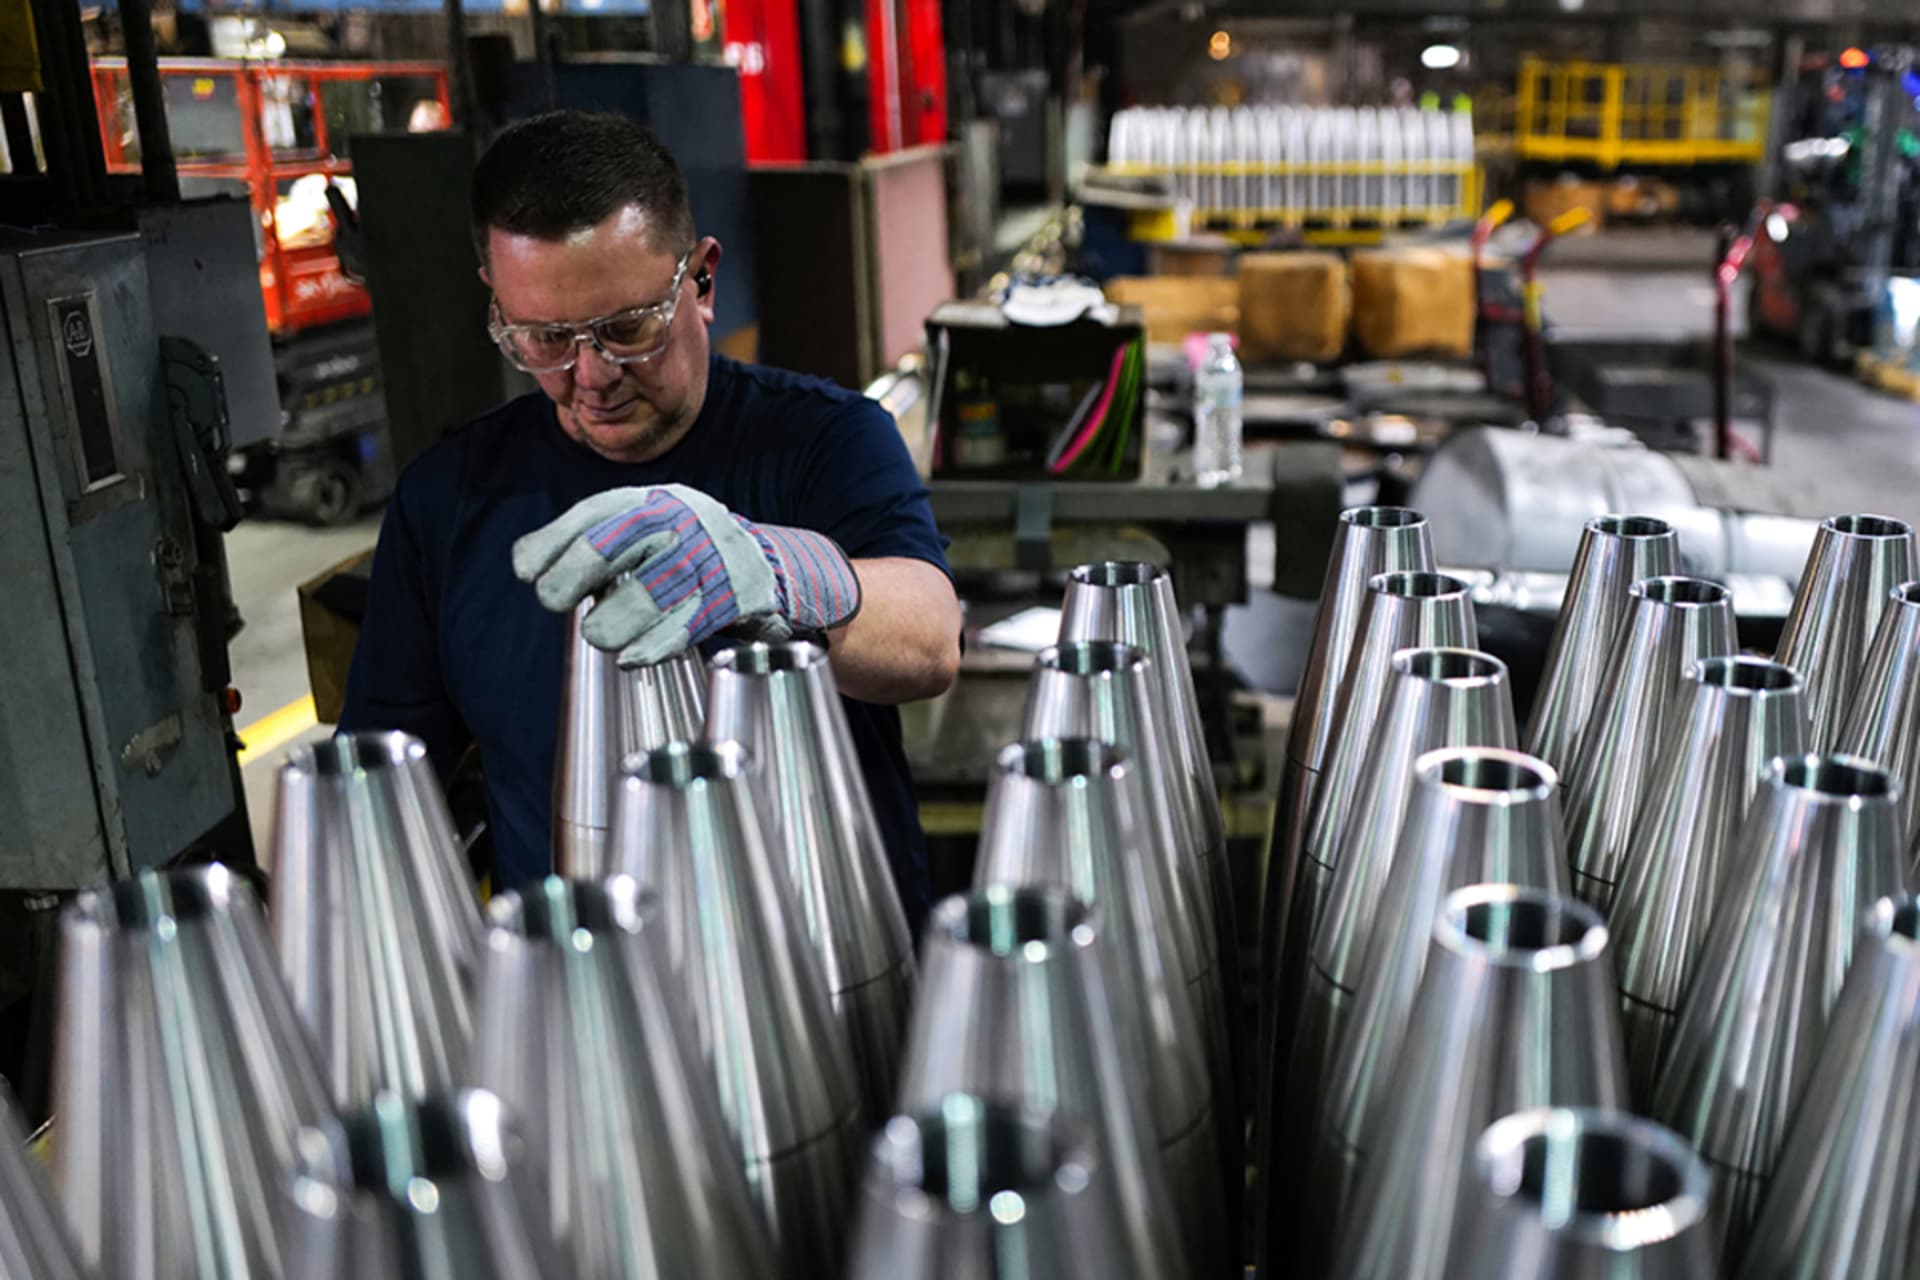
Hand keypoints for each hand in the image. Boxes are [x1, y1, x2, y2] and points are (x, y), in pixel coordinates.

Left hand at [511, 484, 860, 665]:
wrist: (780, 569)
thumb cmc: (697, 557)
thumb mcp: (651, 531)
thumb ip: (600, 541)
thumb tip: (530, 564)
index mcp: (658, 500)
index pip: (593, 515)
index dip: (553, 543)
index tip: (529, 571)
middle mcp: (684, 521)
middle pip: (609, 548)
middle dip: (569, 581)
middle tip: (558, 604)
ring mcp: (711, 558)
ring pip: (643, 595)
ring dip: (609, 624)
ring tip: (601, 636)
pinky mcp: (735, 597)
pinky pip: (682, 627)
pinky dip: (650, 647)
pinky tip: (632, 656)